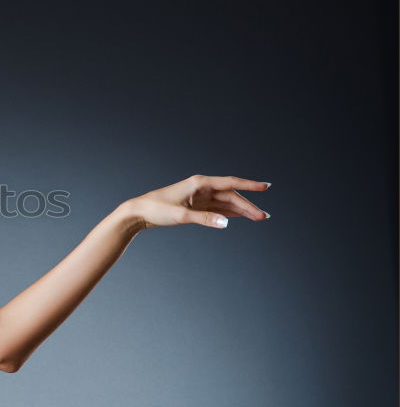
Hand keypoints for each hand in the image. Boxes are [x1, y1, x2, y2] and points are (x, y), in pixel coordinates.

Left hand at [127, 175, 270, 230]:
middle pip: (231, 195)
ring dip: (241, 210)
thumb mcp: (181, 216)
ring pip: (226, 203)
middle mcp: (201, 188)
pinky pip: (217, 208)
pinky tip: (240, 216)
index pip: (230, 183)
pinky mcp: (195, 206)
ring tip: (258, 217)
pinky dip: (229, 212)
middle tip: (264, 216)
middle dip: (248, 205)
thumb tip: (226, 223)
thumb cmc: (157, 209)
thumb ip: (205, 219)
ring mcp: (199, 197)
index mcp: (200, 183)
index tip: (266, 186)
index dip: (249, 185)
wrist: (139, 212)